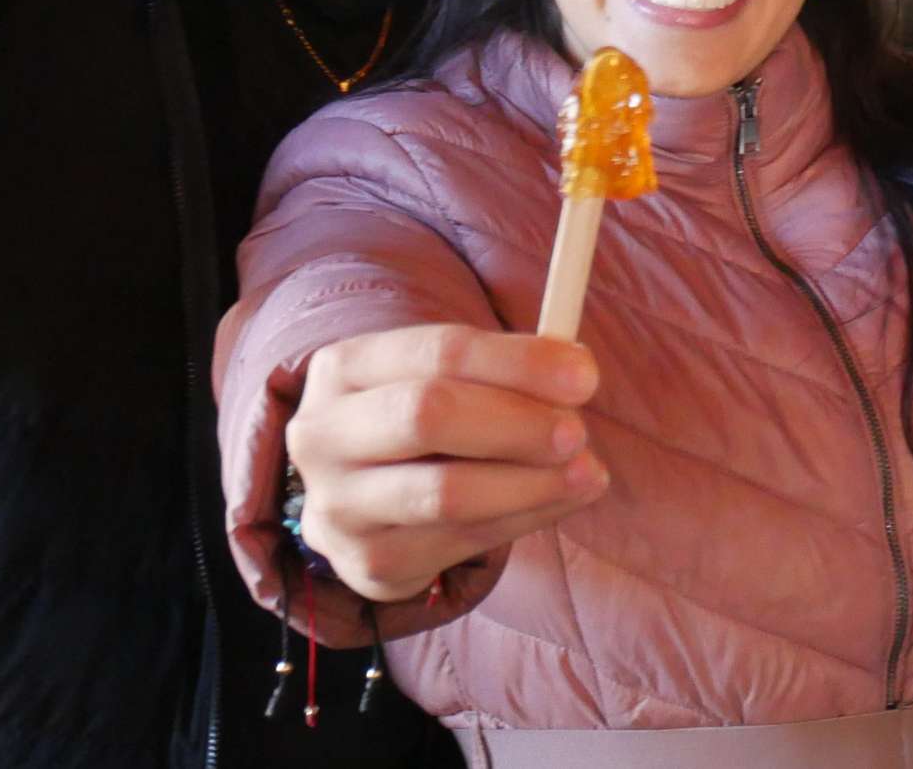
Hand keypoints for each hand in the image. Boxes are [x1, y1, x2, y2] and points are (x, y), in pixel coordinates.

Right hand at [286, 323, 609, 601]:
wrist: (368, 496)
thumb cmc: (429, 418)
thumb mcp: (452, 377)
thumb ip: (510, 367)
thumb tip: (577, 369)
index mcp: (344, 366)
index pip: (440, 350)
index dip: (518, 362)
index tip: (584, 376)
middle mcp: (324, 434)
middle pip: (429, 415)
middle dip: (518, 423)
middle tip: (579, 431)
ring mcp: (338, 505)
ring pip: (447, 492)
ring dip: (532, 481)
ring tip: (588, 471)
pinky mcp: (368, 562)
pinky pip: (462, 541)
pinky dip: (525, 517)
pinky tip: (561, 498)